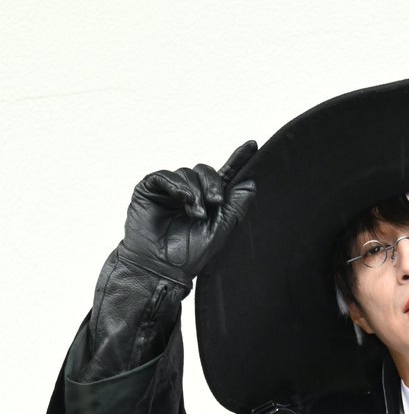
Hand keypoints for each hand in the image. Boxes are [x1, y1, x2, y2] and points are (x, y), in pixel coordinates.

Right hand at [118, 140, 257, 287]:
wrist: (161, 268)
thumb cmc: (188, 256)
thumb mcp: (219, 231)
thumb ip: (235, 207)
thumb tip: (251, 183)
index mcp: (208, 202)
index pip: (224, 176)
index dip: (237, 159)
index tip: (253, 145)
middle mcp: (189, 193)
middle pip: (205, 170)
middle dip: (213, 183)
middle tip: (216, 202)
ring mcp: (169, 191)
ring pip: (186, 173)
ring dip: (195, 192)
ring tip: (196, 214)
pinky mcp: (149, 189)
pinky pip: (164, 176)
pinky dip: (176, 185)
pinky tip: (183, 199)